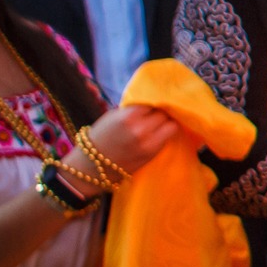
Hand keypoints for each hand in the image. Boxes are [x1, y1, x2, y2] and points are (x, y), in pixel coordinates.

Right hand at [65, 104, 179, 192]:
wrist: (94, 165)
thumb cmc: (102, 136)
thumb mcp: (114, 116)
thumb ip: (134, 109)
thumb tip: (154, 102)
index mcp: (128, 116)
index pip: (153, 102)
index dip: (153, 103)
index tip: (152, 104)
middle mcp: (140, 128)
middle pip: (164, 113)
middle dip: (161, 112)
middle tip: (156, 115)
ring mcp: (149, 142)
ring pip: (172, 125)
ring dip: (167, 123)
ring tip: (159, 124)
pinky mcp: (154, 153)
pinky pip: (168, 138)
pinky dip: (165, 134)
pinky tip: (158, 134)